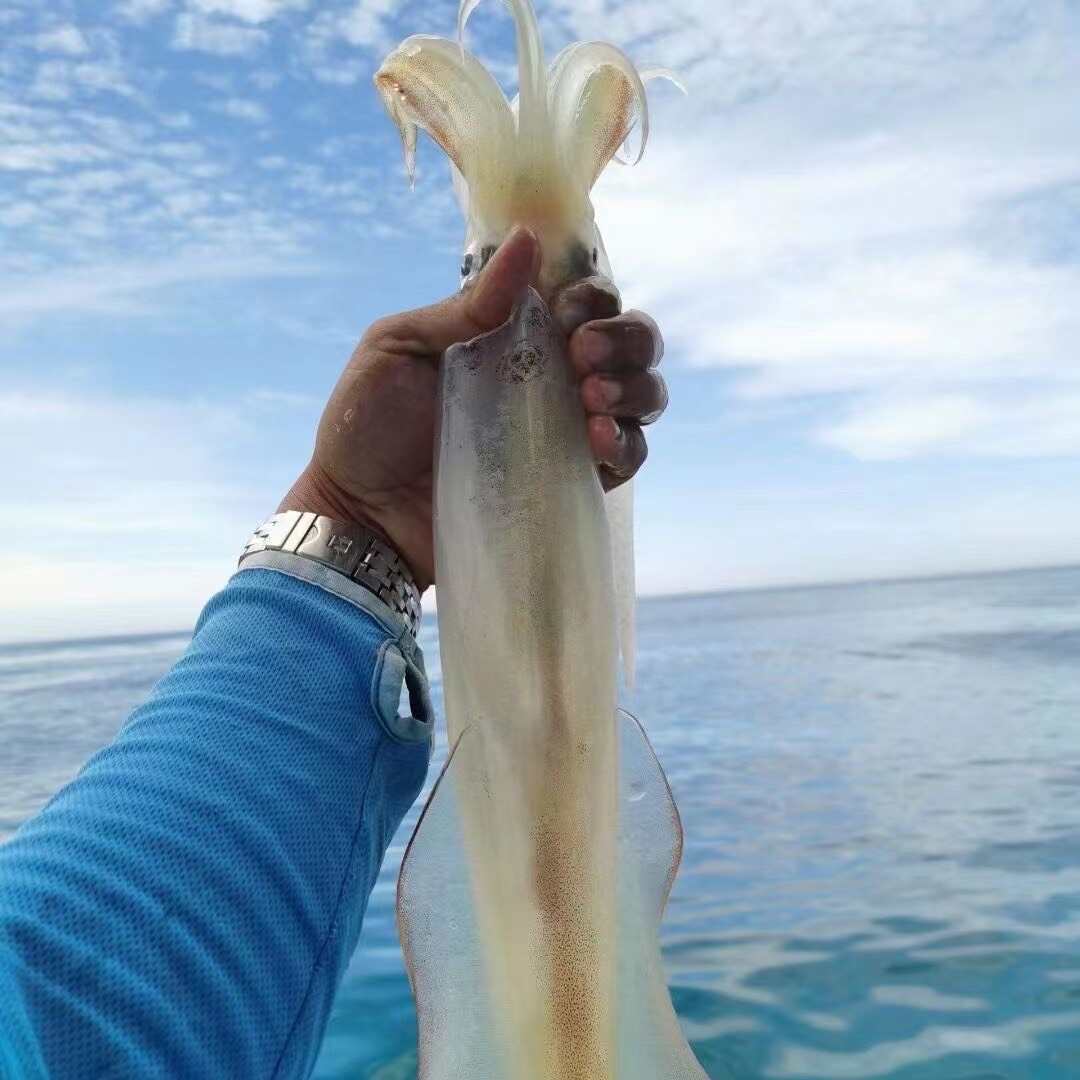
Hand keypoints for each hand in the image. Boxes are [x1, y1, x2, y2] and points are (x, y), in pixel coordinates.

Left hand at [280, 227, 666, 590]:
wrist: (358, 515)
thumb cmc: (364, 426)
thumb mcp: (398, 348)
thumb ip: (466, 306)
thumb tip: (527, 239)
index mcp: (512, 335)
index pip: (584, 300)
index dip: (592, 297)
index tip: (567, 311)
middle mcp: (550, 378)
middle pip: (630, 342)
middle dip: (625, 338)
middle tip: (582, 354)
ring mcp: (564, 431)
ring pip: (642, 396)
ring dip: (634, 387)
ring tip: (593, 399)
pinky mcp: (568, 481)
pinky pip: (626, 459)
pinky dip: (626, 444)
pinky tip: (598, 440)